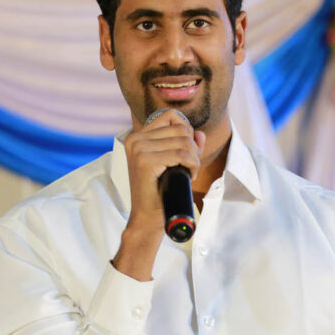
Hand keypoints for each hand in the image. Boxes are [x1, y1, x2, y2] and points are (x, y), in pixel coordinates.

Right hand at [111, 109, 205, 280]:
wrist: (147, 217)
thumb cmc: (160, 192)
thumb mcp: (173, 163)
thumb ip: (187, 146)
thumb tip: (199, 133)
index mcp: (137, 136)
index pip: (171, 116)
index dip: (186, 132)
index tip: (185, 152)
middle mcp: (135, 138)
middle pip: (181, 128)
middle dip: (192, 148)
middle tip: (189, 167)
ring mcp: (138, 149)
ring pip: (184, 140)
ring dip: (194, 158)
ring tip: (188, 172)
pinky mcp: (145, 161)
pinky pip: (182, 154)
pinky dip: (193, 165)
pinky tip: (189, 176)